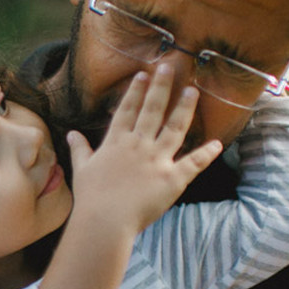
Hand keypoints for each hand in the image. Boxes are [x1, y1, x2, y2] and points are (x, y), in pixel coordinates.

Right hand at [66, 66, 222, 234]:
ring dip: (184, 108)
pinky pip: (193, 163)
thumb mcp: (82, 169)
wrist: (105, 222)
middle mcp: (138, 145)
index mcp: (117, 142)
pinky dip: (207, 154)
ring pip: (175, 128)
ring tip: (193, 91)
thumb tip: (71, 134)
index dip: (136, 91)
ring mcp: (157, 161)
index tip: (144, 73)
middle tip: (170, 66)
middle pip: (153, 110)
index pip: (128, 110)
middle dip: (162, 86)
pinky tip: (217, 144)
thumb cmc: (91, 198)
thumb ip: (80, 149)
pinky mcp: (172, 179)